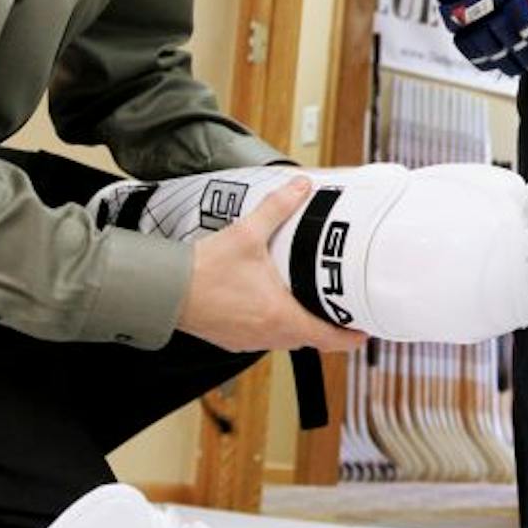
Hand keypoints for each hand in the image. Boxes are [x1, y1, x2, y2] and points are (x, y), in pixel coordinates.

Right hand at [174, 176, 368, 354]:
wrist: (164, 291)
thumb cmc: (204, 270)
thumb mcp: (247, 234)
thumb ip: (278, 208)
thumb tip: (301, 186)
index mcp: (281, 316)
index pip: (328, 338)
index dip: (350, 337)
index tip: (364, 330)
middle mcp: (267, 335)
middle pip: (309, 339)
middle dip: (327, 328)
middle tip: (340, 311)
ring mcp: (248, 341)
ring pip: (285, 339)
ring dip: (298, 326)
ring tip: (309, 306)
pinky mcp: (231, 339)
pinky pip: (261, 337)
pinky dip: (272, 325)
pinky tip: (269, 306)